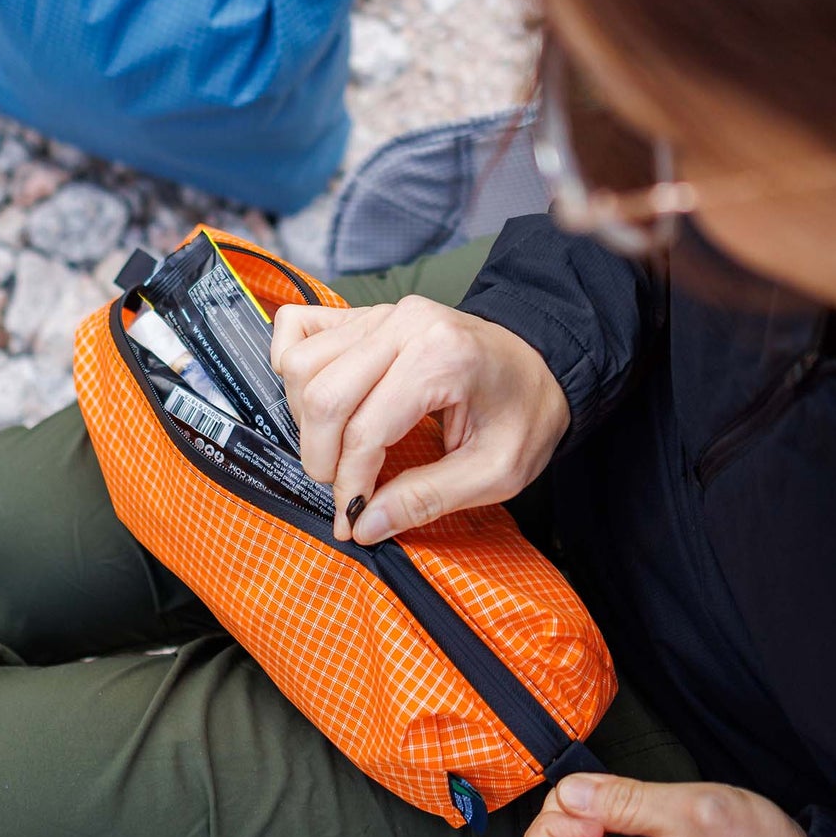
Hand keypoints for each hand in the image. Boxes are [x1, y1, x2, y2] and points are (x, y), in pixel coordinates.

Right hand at [270, 299, 569, 544]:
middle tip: (344, 488)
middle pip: (322, 396)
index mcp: (442, 357)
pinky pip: (298, 328)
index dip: (350, 484)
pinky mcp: (363, 314)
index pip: (365, 430)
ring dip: (306, 418)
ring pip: (302, 366)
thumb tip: (363, 524)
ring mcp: (380, 313)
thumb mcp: (497, 471)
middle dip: (321, 456)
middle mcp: (404, 324)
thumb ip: (427, 498)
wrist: (542, 362)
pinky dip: (292, 366)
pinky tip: (314, 398)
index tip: (353, 518)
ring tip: (337, 447)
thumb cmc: (525, 412)